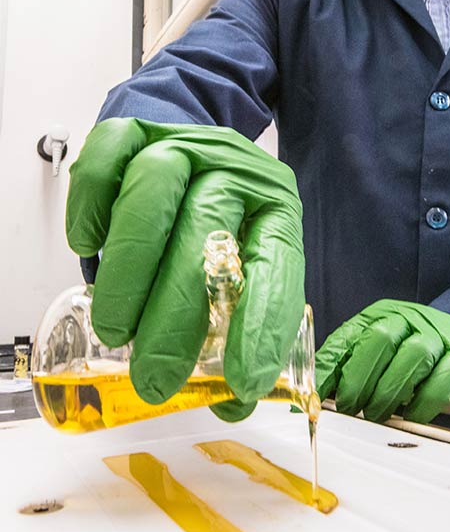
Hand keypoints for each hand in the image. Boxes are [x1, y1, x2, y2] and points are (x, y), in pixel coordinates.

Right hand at [66, 119, 304, 419]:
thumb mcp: (250, 264)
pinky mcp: (132, 130)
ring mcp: (181, 144)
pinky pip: (106, 158)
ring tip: (116, 329)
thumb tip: (231, 401)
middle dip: (178, 315)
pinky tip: (90, 246)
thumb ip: (243, 328)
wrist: (193, 144)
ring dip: (131, 269)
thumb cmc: (220, 218)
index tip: (241, 382)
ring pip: (154, 191)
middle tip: (156, 376)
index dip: (260, 325)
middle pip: (208, 231)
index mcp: (275, 207)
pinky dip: (92, 204)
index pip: (277, 264)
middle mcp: (233, 169)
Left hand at [315, 300, 449, 424]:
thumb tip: (311, 397)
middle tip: (351, 408)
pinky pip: (445, 376)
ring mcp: (439, 337)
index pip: (347, 337)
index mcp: (380, 316)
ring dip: (389, 392)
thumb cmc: (414, 349)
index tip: (315, 397)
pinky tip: (412, 415)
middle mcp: (409, 320)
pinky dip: (424, 401)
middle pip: (380, 340)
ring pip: (413, 356)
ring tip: (377, 415)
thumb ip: (347, 366)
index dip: (328, 369)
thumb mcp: (379, 349)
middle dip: (360, 379)